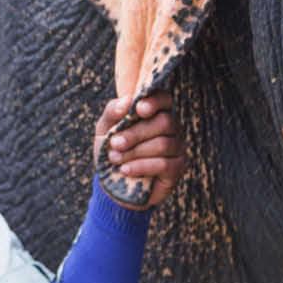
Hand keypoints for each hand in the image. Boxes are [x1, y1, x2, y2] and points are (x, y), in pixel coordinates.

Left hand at [92, 91, 185, 210]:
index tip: (138, 109)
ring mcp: (177, 147)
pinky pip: (164, 164)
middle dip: (136, 133)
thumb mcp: (105, 129)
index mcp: (156, 112)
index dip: (154, 101)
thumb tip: (127, 100)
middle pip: (165, 122)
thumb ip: (112, 111)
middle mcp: (172, 127)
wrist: (114, 183)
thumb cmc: (112, 150)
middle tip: (115, 143)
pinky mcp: (177, 168)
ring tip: (115, 158)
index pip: (164, 98)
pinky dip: (141, 166)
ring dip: (135, 152)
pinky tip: (126, 170)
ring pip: (163, 144)